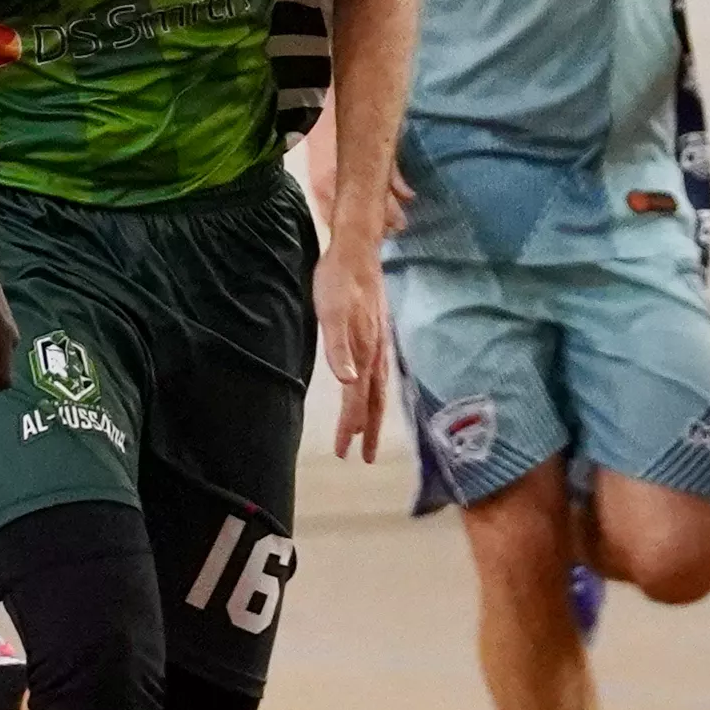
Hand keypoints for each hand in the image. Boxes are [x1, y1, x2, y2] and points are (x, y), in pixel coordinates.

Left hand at [316, 240, 391, 463]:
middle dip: (367, 431)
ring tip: (367, 434)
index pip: (356, 401)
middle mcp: (375, 353)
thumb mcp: (330, 313)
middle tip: (362, 458)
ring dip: (372, 414)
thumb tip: (347, 382)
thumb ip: (338, 348)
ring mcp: (379, 343)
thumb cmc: (338, 281)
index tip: (346, 453)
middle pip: (372, 401)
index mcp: (363, 353)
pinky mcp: (377, 333)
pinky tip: (371, 391)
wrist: (357, 251)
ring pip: (378, 389)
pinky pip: (379, 373)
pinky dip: (375, 392)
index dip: (351, 428)